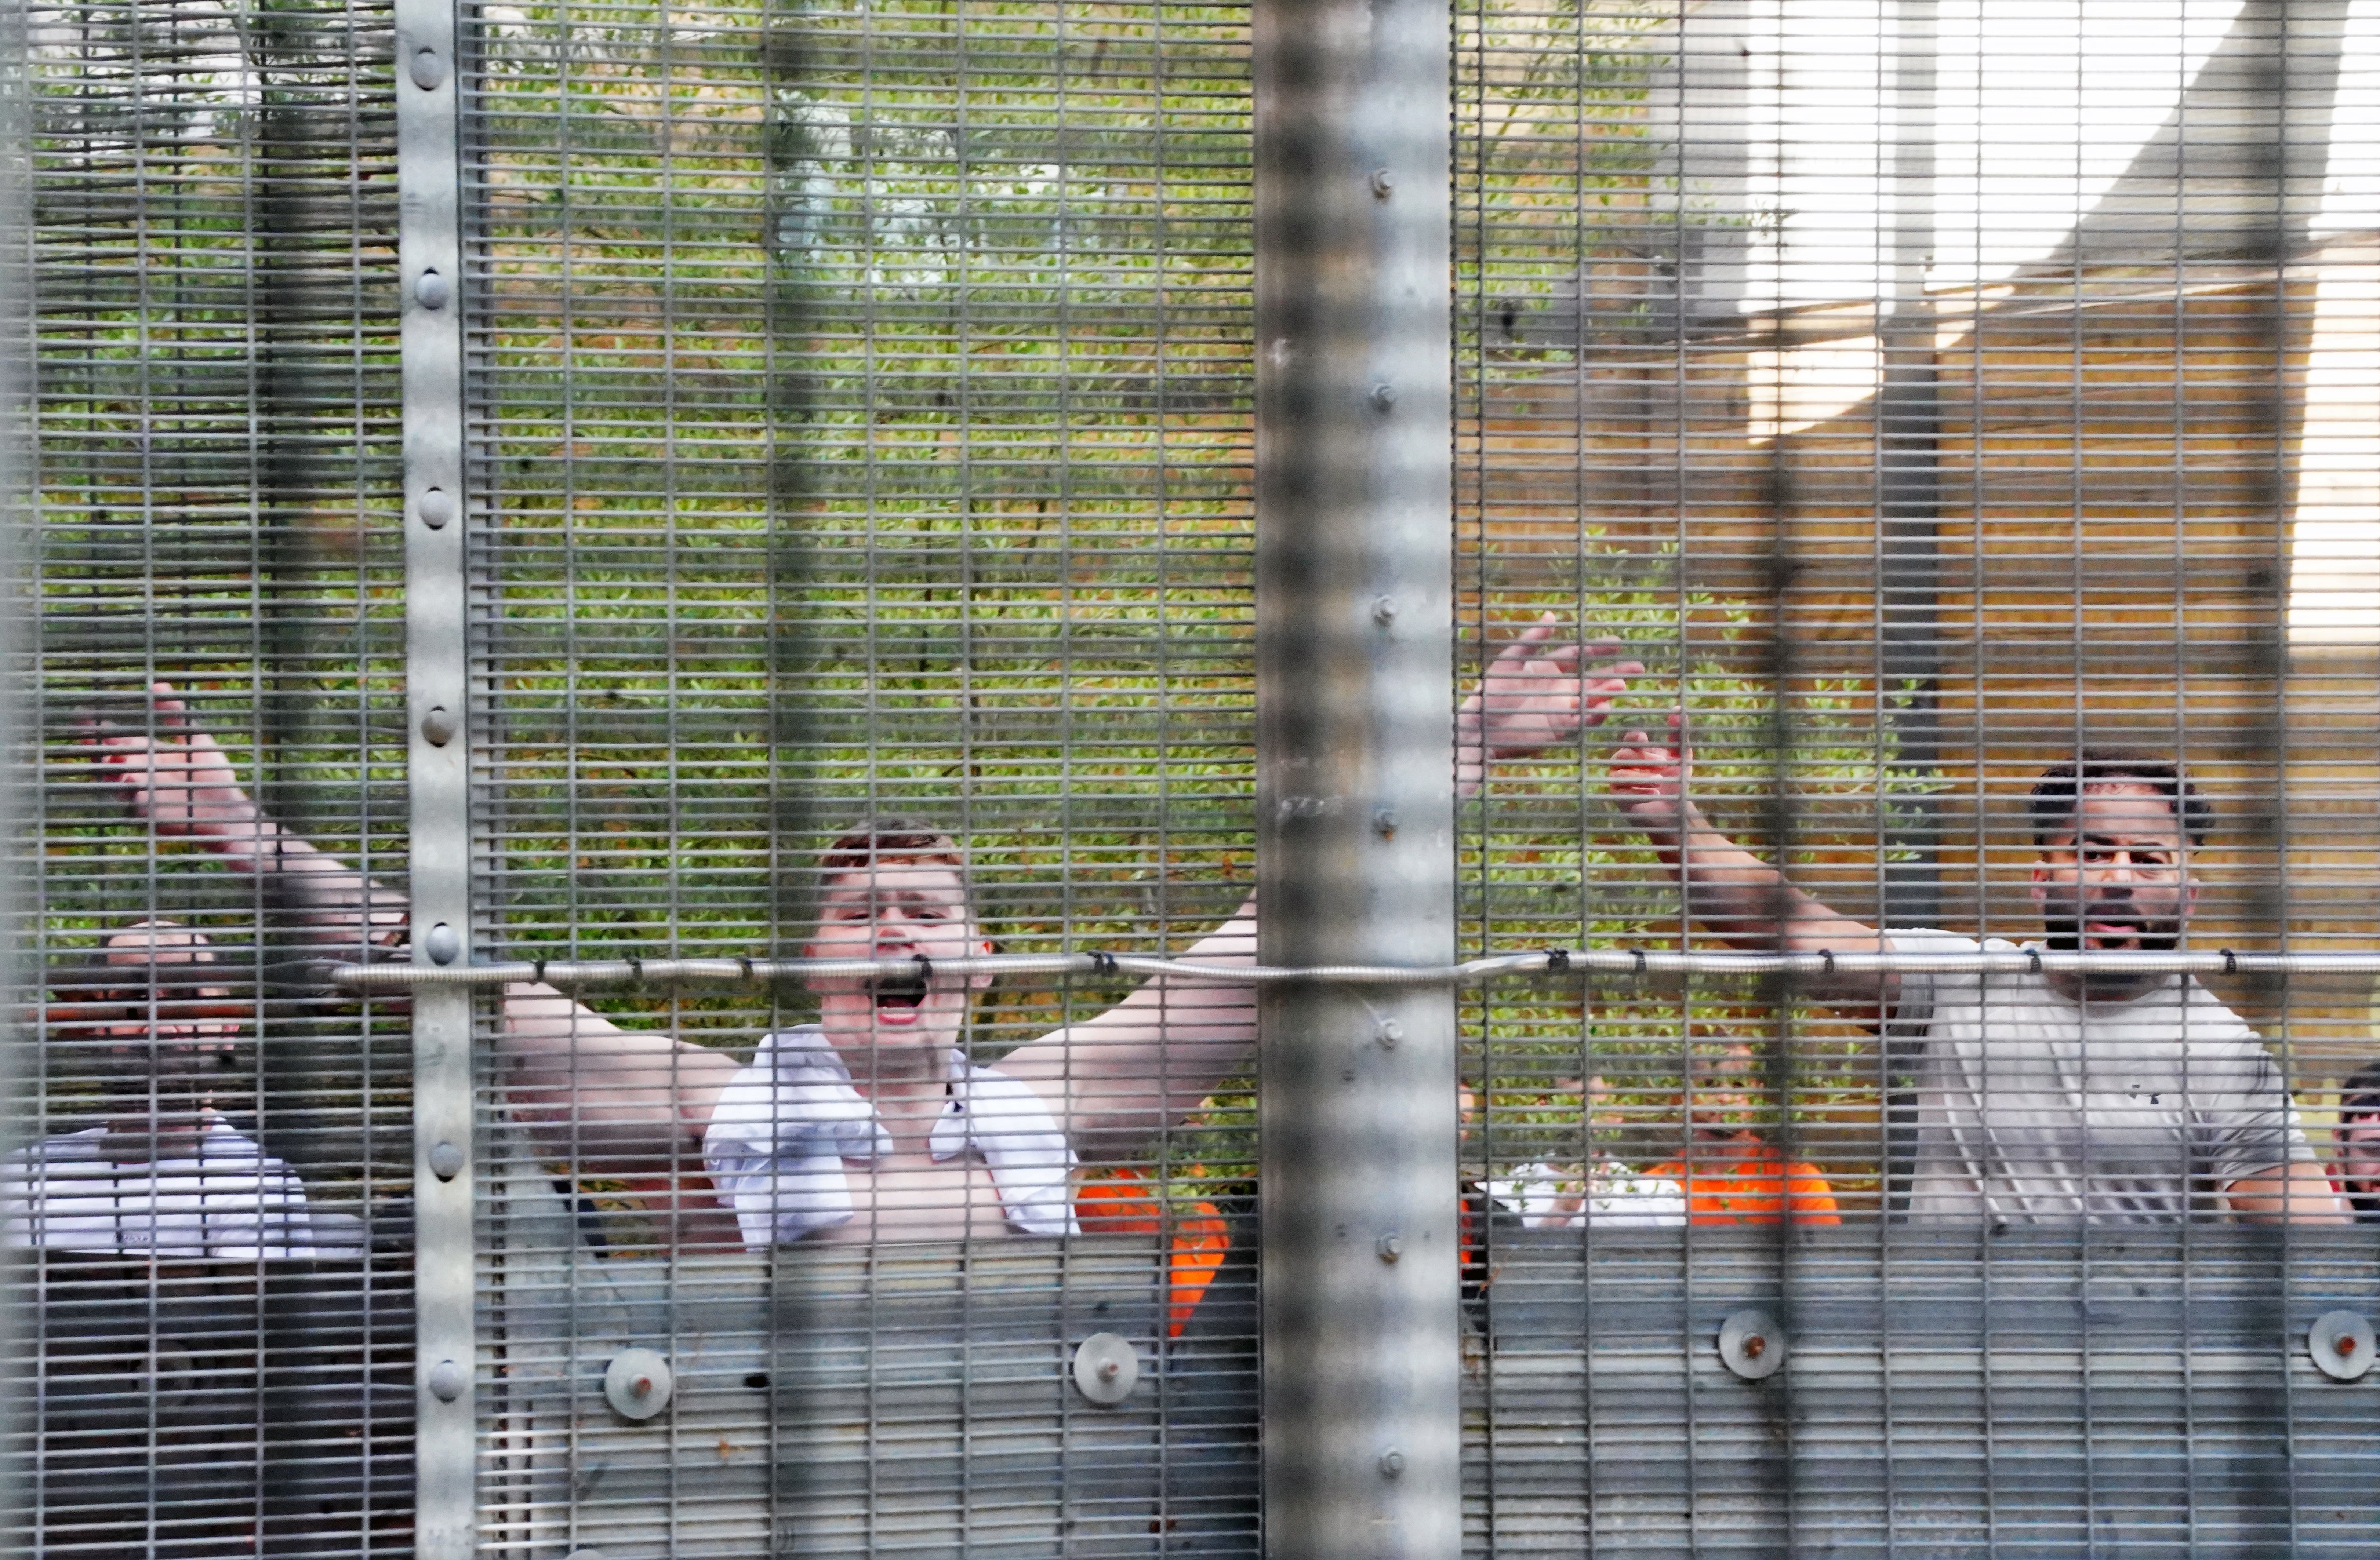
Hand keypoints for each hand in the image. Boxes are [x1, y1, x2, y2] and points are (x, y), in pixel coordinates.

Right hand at [85, 683, 263, 844]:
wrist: (227, 809)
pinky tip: (131, 781)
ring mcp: (141, 792)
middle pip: (110, 758)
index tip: (87, 717)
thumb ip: (177, 716)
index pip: (120, 740)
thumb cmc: (214, 775)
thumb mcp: (196, 741)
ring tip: (112, 758)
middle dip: (97, 748)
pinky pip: (130, 801)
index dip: (103, 731)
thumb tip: (158, 684)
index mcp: (151, 754)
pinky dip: (129, 791)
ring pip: (114, 779)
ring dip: (111, 769)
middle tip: (87, 737)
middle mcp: (141, 771)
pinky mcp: (146, 812)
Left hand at [1459, 614, 1641, 761]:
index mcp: (1547, 668)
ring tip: (1621, 685)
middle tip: (1638, 668)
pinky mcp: (1559, 728)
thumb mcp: (1509, 662)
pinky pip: (1582, 720)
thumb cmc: (1490, 693)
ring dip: (1607, 692)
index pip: (1577, 655)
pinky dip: (1594, 714)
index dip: (1597, 649)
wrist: (1480, 728)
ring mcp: (1561, 708)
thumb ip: (1531, 641)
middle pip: (1592, 677)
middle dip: (1614, 672)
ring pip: (1591, 698)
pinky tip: (1606, 707)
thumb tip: (1552, 616)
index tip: (1617, 643)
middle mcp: (1558, 687)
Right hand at [1608, 710, 1692, 832]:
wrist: (1676, 810)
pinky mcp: (1618, 798)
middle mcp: (1624, 766)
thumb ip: (1678, 735)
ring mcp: (1619, 782)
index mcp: (1638, 753)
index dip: (1633, 738)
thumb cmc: (1676, 782)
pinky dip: (1637, 791)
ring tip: (1659, 781)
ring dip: (1641, 776)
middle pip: (1622, 755)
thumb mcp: (1681, 757)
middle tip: (1662, 765)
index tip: (1644, 740)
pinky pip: (1620, 791)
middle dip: (1642, 759)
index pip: (1629, 740)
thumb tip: (1676, 709)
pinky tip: (1653, 794)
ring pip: (1620, 774)